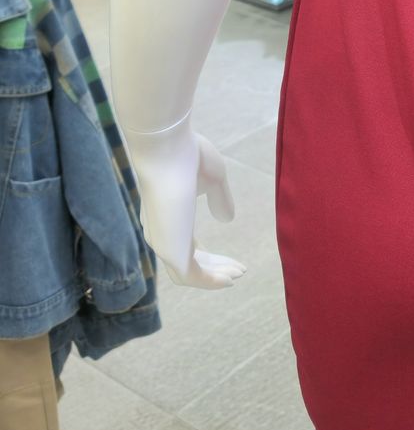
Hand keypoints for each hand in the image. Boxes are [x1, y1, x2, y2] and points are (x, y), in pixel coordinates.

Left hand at [122, 113, 247, 289]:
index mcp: (165, 217)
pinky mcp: (170, 250)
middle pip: (188, 262)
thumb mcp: (213, 177)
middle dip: (216, 267)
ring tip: (239, 273)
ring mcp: (162, 243)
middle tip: (239, 270)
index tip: (229, 260)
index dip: (207, 255)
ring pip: (190, 272)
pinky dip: (211, 281)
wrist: (167, 148)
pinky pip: (192, 276)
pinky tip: (230, 279)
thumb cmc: (187, 154)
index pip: (184, 245)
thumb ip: (220, 198)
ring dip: (216, 276)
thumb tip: (227, 219)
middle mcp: (159, 234)